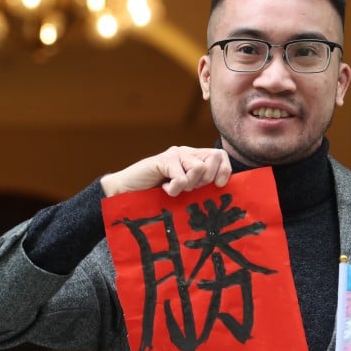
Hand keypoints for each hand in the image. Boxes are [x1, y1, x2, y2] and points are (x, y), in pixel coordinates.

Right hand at [100, 146, 231, 196]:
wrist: (126, 194)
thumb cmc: (157, 197)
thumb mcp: (185, 193)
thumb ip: (201, 187)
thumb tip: (223, 190)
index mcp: (195, 159)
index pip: (220, 156)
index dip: (224, 170)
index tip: (217, 186)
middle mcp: (187, 153)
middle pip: (214, 158)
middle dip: (206, 180)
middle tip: (189, 189)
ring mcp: (175, 154)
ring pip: (199, 168)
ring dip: (188, 185)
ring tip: (174, 188)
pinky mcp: (163, 160)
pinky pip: (181, 177)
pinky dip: (174, 189)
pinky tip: (163, 189)